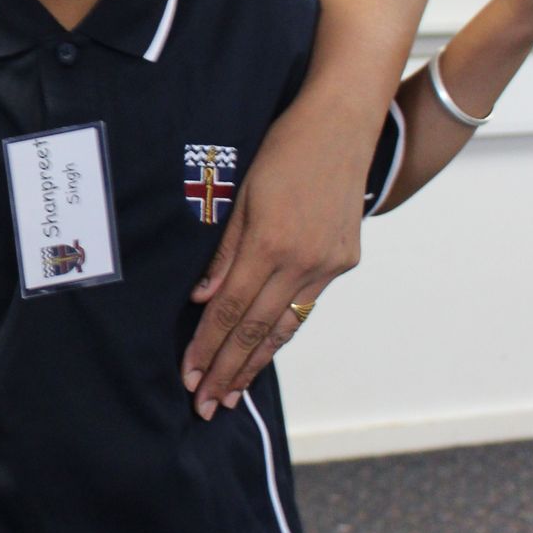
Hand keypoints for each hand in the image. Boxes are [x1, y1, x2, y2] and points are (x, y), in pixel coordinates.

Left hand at [182, 94, 367, 417]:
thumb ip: (225, 251)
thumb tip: (204, 300)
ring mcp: (327, 265)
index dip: (207, 346)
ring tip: (233, 394)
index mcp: (271, 243)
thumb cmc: (283, 150)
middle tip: (206, 406)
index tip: (189, 376)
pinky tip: (265, 352)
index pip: (230, 310)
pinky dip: (282, 333)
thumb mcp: (242, 193)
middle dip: (228, 371)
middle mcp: (303, 262)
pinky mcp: (343, 262)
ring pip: (285, 326)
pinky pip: (306, 307)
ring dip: (256, 363)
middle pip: (257, 329)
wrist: (343, 126)